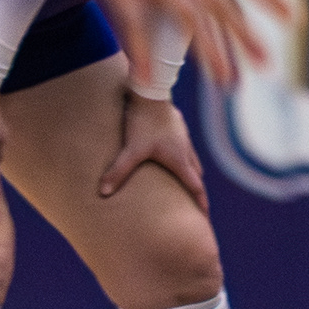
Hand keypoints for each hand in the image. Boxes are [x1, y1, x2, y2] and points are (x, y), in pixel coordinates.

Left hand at [99, 92, 207, 211]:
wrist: (152, 93)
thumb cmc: (143, 123)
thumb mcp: (130, 150)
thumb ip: (118, 172)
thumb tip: (103, 193)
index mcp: (179, 159)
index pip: (194, 185)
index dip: (200, 202)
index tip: (205, 215)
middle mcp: (185, 149)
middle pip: (195, 173)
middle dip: (195, 188)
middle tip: (194, 203)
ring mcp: (182, 136)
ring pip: (191, 158)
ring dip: (189, 171)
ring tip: (184, 180)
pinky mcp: (177, 126)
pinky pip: (184, 146)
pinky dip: (182, 156)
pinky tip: (171, 153)